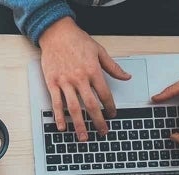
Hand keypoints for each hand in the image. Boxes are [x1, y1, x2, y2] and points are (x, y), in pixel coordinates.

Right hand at [39, 17, 130, 140]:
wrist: (57, 34)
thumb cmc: (77, 41)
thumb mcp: (99, 51)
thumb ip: (113, 67)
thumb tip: (126, 77)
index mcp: (93, 71)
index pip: (104, 94)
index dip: (110, 106)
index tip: (112, 115)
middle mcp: (79, 79)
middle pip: (91, 105)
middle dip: (98, 121)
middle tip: (102, 132)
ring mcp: (65, 82)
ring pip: (74, 108)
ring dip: (79, 124)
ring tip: (83, 137)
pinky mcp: (52, 83)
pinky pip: (56, 103)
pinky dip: (59, 117)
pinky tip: (62, 127)